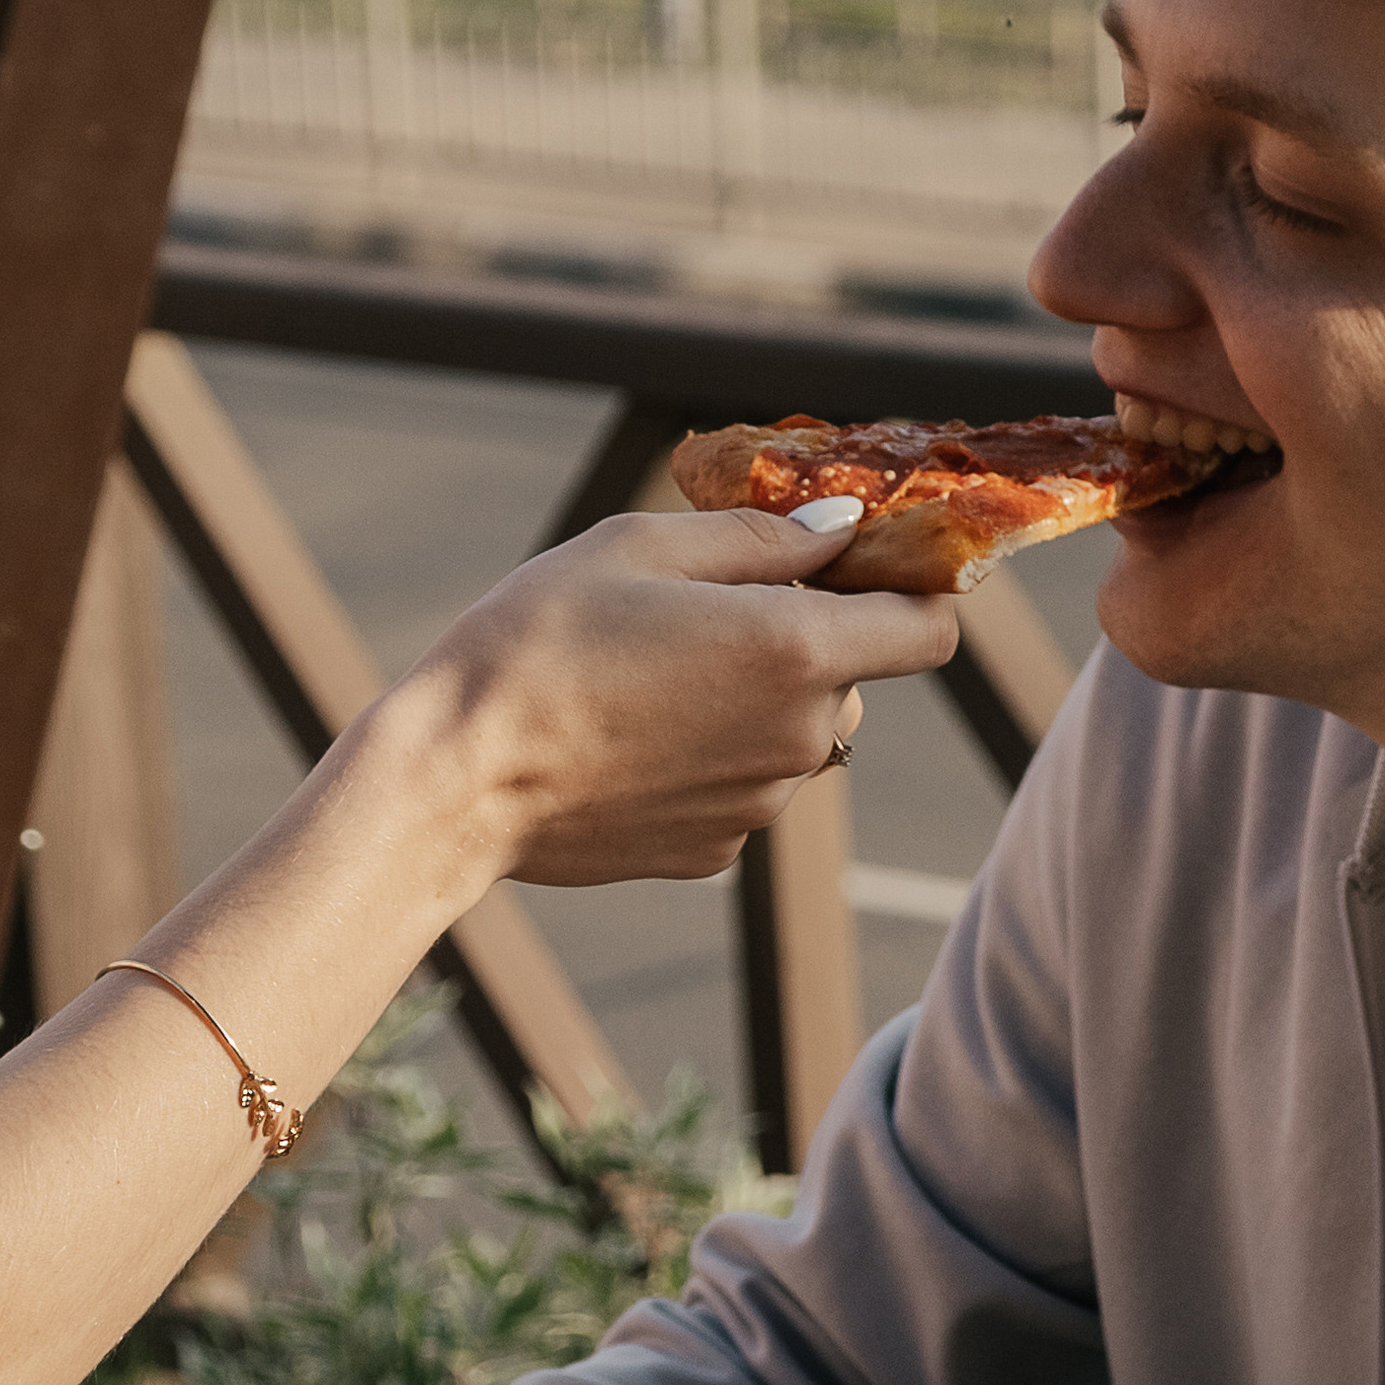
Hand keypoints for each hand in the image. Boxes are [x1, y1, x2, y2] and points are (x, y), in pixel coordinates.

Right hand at [392, 508, 956, 887]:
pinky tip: (630, 740)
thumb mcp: (638, 547)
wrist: (455, 781)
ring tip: (649, 681)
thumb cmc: (536, 642)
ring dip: (754, 704)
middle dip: (806, 643)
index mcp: (795, 649)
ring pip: (795, 736)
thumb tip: (840, 533)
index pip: (929, 630)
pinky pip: (744, 787)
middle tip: (702, 616)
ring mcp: (760, 805)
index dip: (909, 593)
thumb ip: (760, 538)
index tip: (859, 574)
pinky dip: (710, 759)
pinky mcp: (715, 851)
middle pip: (853, 680)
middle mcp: (797, 737)